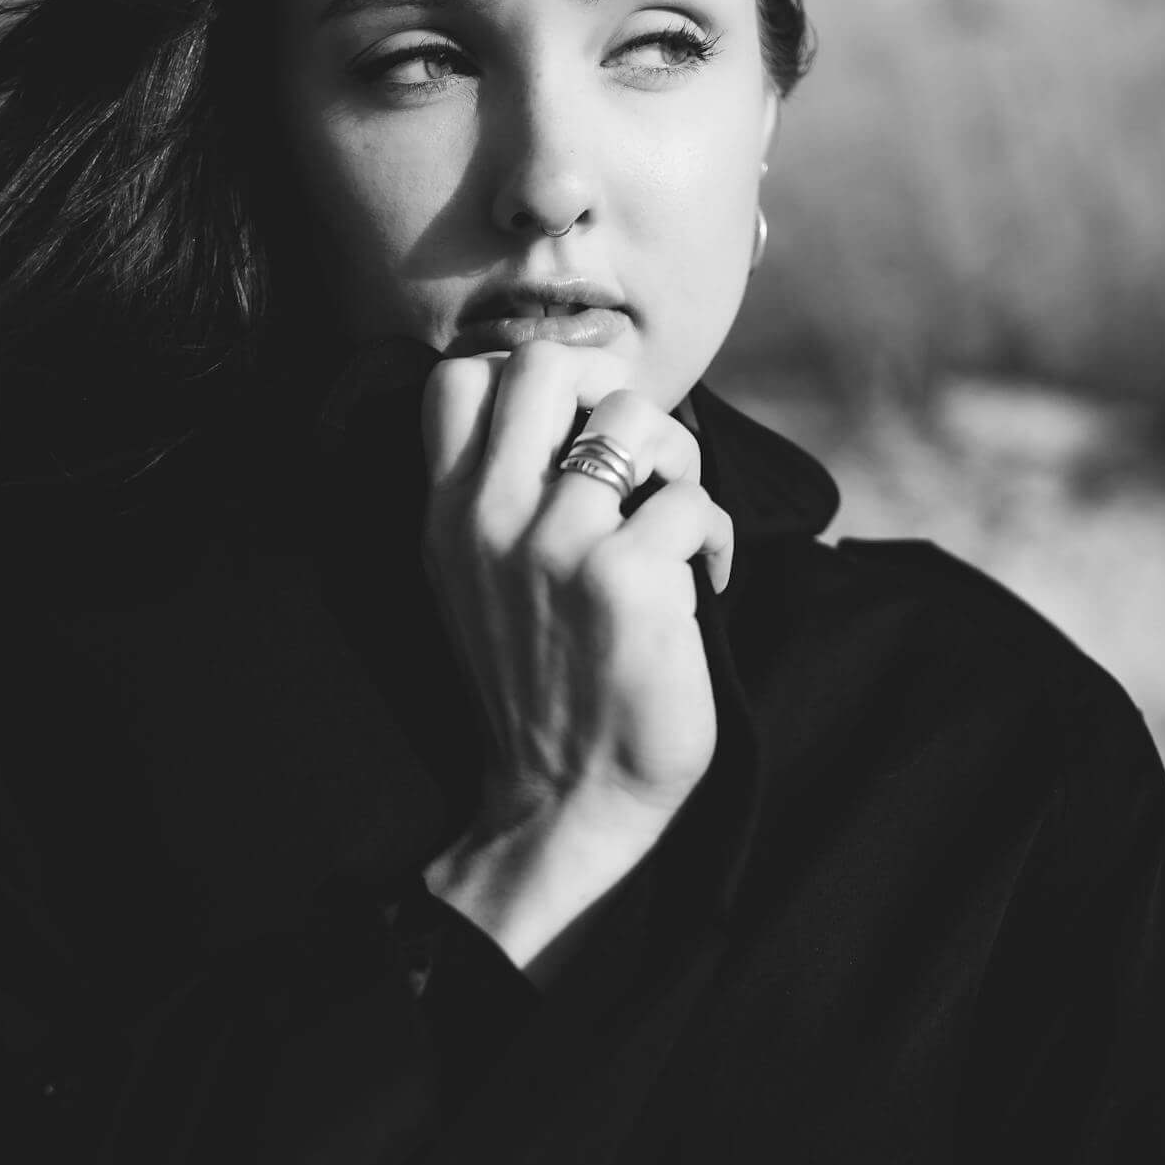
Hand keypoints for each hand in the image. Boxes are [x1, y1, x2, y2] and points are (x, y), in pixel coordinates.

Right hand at [419, 341, 733, 862]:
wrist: (562, 801)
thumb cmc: (539, 689)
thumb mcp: (476, 584)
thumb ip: (499, 499)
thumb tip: (574, 409)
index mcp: (448, 515)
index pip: (461, 378)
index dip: (531, 375)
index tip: (575, 425)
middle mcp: (490, 518)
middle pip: (545, 363)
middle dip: (609, 386)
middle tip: (634, 451)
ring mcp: (557, 544)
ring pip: (638, 420)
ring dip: (677, 460)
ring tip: (675, 514)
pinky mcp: (627, 580)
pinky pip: (694, 502)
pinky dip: (717, 537)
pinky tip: (707, 579)